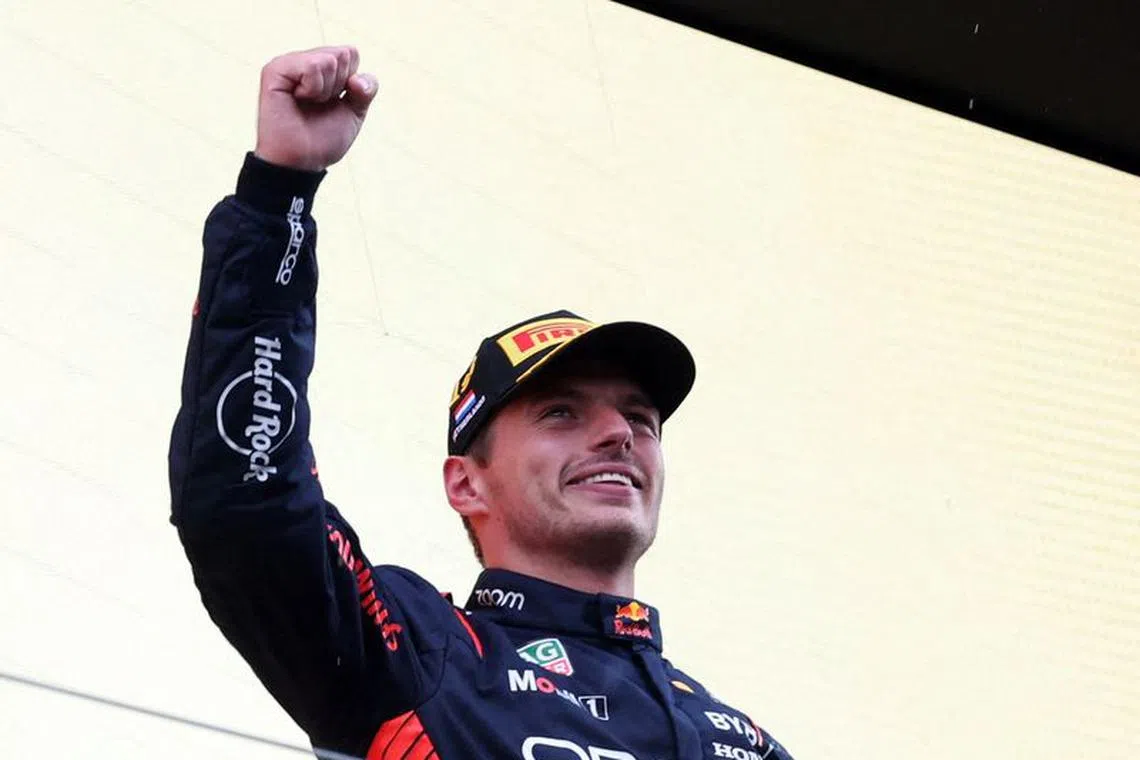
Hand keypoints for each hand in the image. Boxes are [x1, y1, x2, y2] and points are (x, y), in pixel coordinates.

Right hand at [254, 45, 378, 172]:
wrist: (302, 161)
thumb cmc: (323, 139)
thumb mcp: (354, 113)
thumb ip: (366, 90)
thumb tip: (357, 78)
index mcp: (321, 67)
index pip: (352, 53)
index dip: (352, 82)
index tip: (334, 101)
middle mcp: (304, 60)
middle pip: (344, 54)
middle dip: (340, 85)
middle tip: (319, 104)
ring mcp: (289, 63)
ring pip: (329, 59)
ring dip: (326, 90)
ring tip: (307, 103)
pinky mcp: (275, 70)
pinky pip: (311, 66)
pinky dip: (313, 89)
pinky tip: (298, 99)